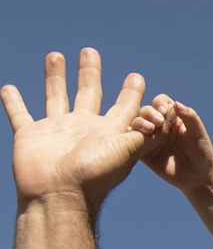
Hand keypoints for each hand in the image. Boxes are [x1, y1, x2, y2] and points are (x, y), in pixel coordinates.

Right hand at [2, 49, 146, 214]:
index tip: (137, 77)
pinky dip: (13, 102)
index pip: (123, 108)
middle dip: (90, 73)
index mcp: (108, 133)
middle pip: (88, 94)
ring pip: (55, 96)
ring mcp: (56, 132)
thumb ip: (142, 134)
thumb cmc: (94, 175)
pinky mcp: (30, 136)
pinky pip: (19, 114)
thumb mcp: (126, 152)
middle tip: (91, 51)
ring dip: (55, 77)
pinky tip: (8, 88)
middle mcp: (83, 129)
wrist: (60, 196)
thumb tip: (162, 119)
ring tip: (56, 55)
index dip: (131, 93)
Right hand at [131, 97, 212, 194]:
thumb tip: (176, 103)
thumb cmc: (202, 154)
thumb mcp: (198, 133)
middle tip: (159, 122)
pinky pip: (132, 142)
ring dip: (140, 122)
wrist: (198, 178)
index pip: (161, 103)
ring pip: (137, 124)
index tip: (164, 110)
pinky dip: (130, 137)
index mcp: (173, 118)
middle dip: (149, 113)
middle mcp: (160, 126)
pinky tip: (133, 136)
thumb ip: (190, 117)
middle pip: (146, 111)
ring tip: (150, 129)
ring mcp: (151, 139)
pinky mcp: (144, 152)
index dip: (160, 103)